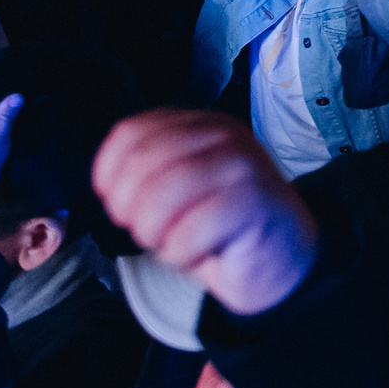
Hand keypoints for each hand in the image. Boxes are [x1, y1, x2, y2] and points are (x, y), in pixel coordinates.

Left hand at [93, 111, 318, 316]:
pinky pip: (188, 232)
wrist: (280, 262)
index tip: (117, 205)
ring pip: (160, 197)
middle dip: (130, 212)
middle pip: (140, 165)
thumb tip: (108, 183)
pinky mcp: (255, 201)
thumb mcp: (180, 190)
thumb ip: (147, 172)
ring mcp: (242, 164)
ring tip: (173, 243)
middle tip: (149, 233)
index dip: (110, 173)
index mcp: (200, 125)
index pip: (131, 133)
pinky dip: (181, 254)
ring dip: (154, 235)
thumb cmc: (221, 229)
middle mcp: (222, 135)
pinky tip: (200, 253)